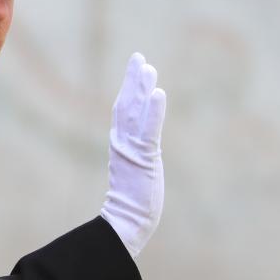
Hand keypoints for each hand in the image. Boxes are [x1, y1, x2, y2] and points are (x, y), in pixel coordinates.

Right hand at [100, 52, 166, 257]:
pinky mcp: (143, 158)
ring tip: (148, 67)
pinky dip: (154, 110)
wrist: (125, 222)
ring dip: (141, 88)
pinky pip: (149, 129)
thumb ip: (134, 159)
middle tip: (139, 57)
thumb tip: (138, 155)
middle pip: (126, 104)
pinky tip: (159, 92)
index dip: (128, 88)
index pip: (123, 111)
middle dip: (132, 80)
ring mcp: (131, 149)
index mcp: (120, 146)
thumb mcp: (133, 174)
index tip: (135, 68)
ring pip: (135, 112)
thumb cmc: (130, 205)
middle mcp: (122, 143)